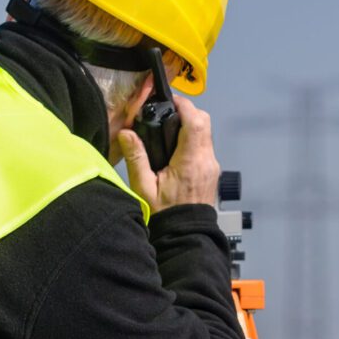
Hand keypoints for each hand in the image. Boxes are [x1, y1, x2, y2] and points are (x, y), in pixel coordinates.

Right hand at [118, 94, 219, 211]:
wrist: (185, 236)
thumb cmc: (165, 215)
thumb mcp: (144, 188)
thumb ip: (136, 158)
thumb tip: (126, 134)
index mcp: (190, 162)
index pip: (195, 121)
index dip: (183, 105)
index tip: (169, 101)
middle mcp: (206, 161)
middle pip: (204, 122)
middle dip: (187, 112)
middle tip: (167, 113)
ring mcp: (212, 166)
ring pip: (206, 133)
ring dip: (190, 126)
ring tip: (168, 130)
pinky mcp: (212, 172)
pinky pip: (205, 147)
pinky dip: (193, 140)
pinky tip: (175, 149)